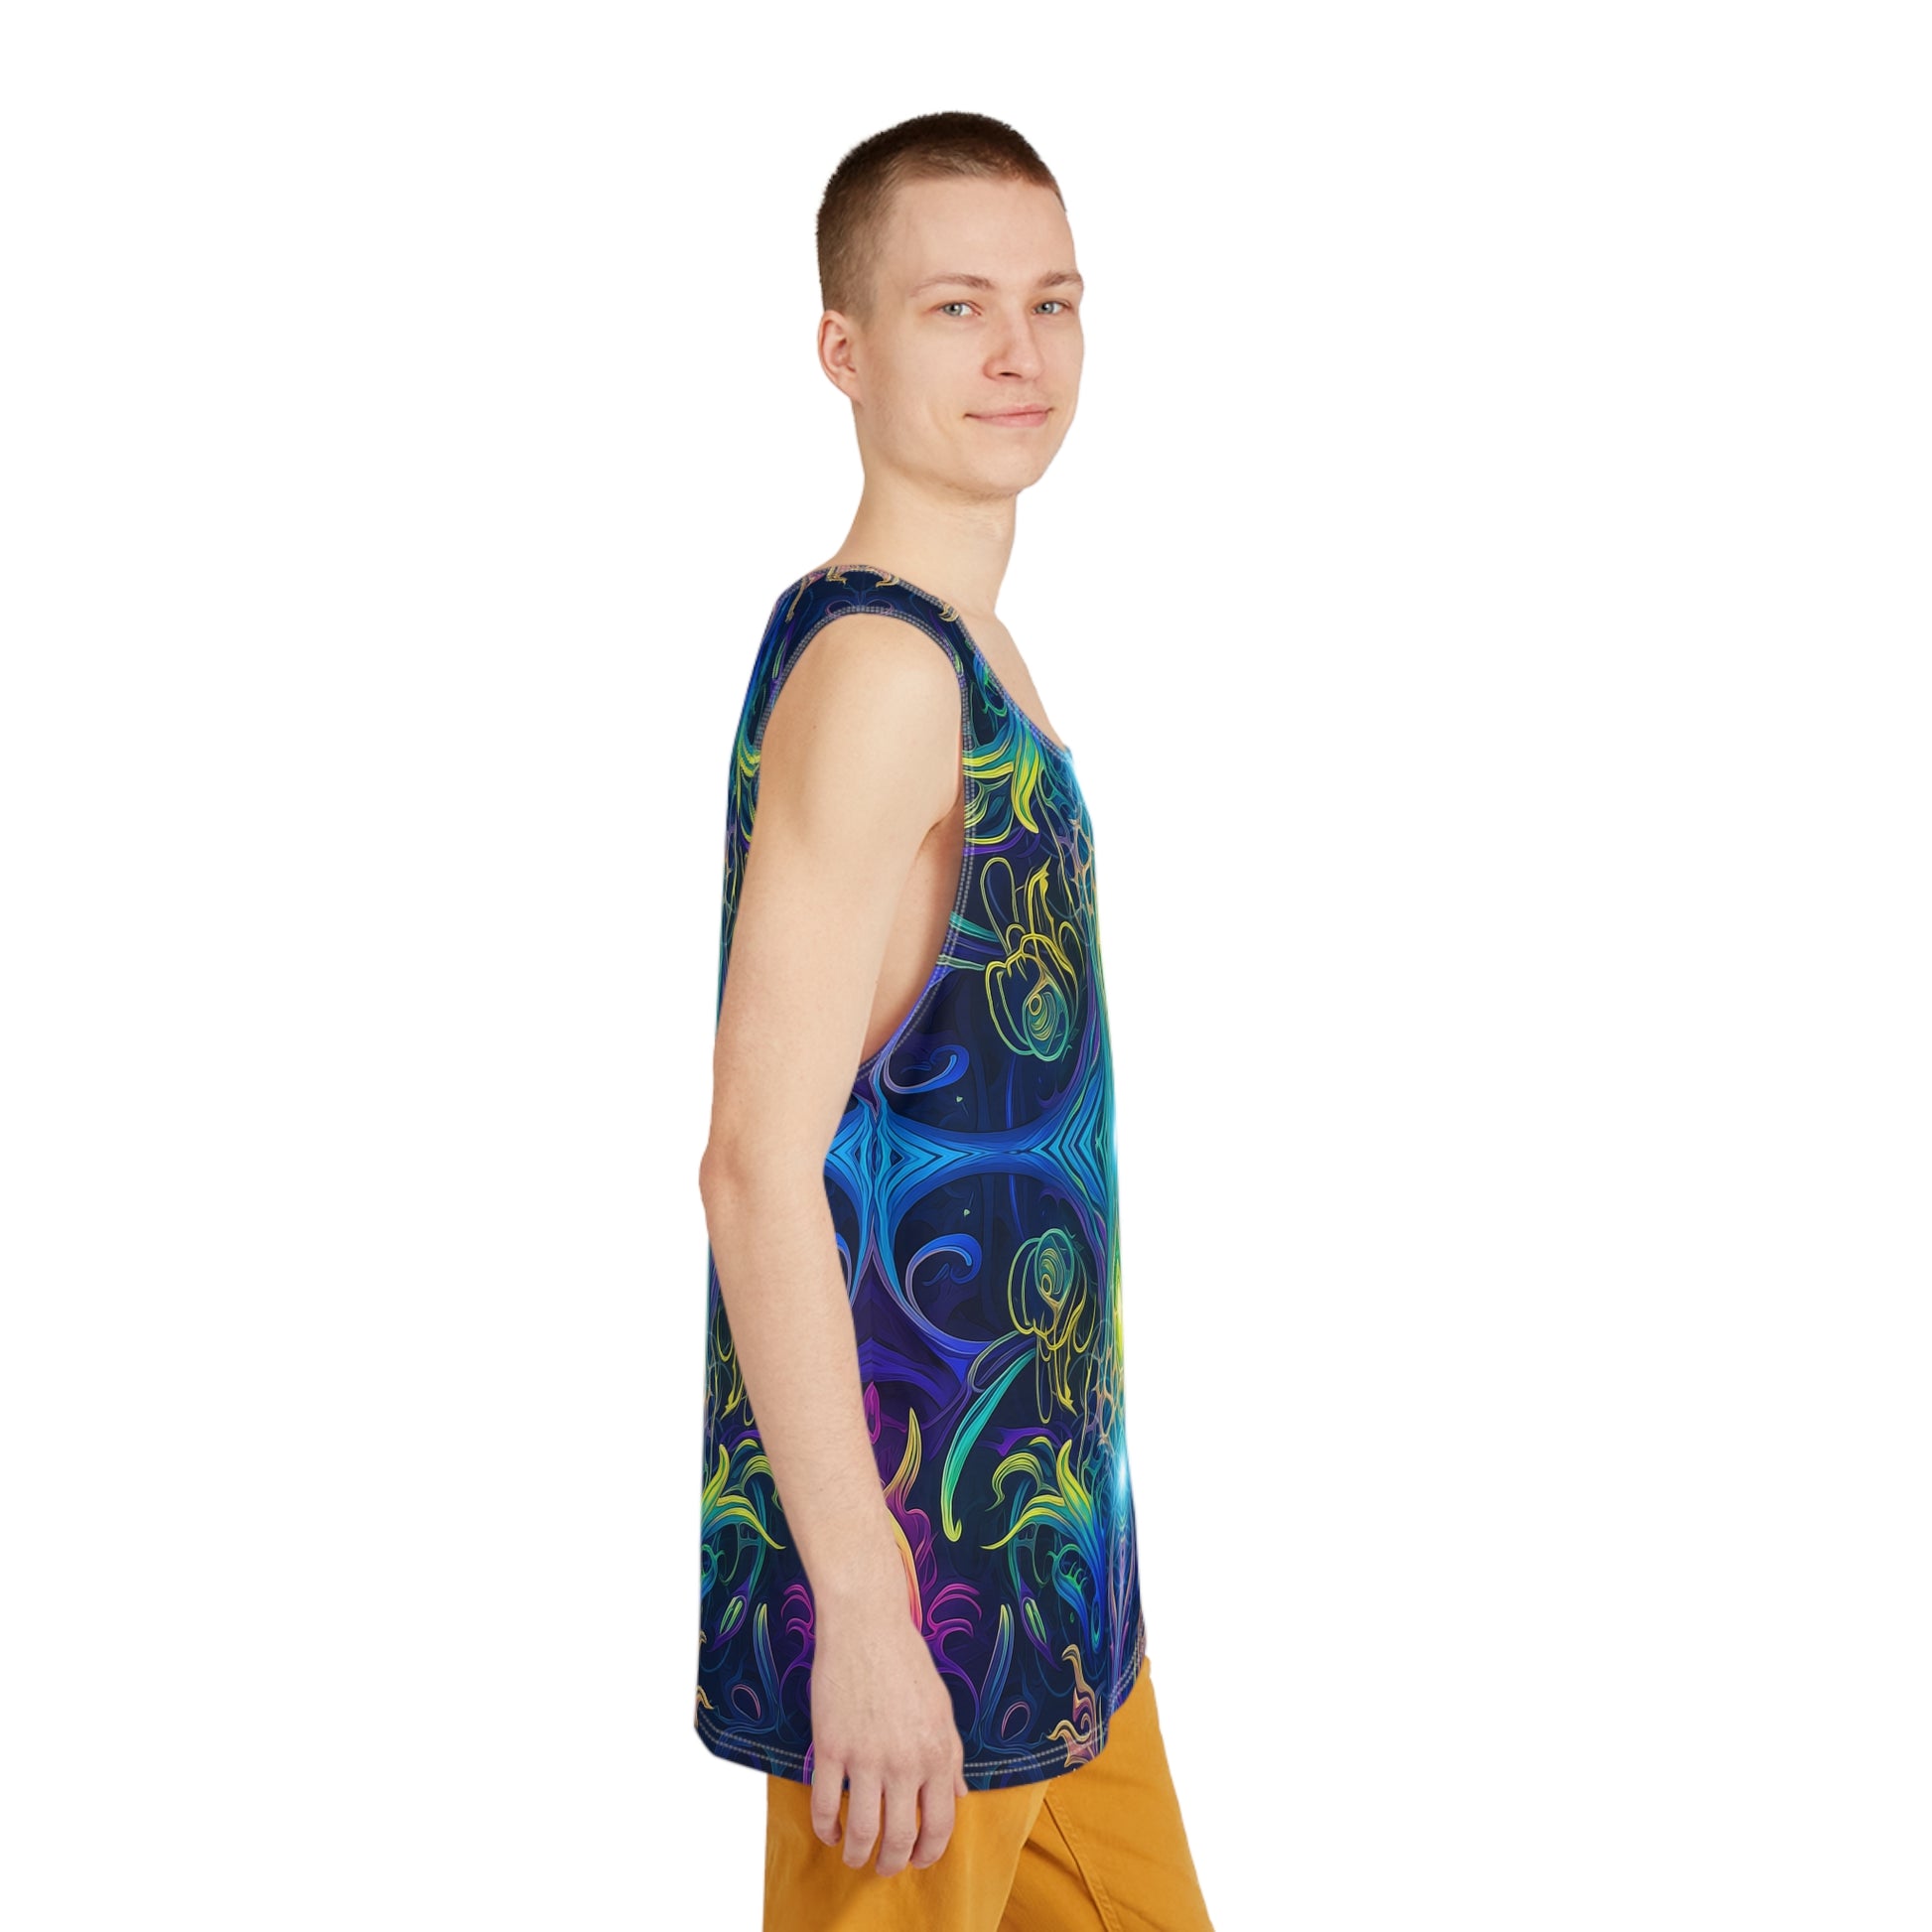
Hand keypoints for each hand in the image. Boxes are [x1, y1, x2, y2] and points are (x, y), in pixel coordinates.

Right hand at [808, 1576, 970, 1875]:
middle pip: (900, 1837)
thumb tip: (960, 1794)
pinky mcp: (831, 1746)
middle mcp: (904, 1761)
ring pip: (862, 1830)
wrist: (866, 1624)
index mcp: (937, 1752)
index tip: (920, 1860)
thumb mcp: (942, 1708)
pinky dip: (825, 1829)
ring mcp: (866, 1756)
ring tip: (854, 1857)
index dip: (930, 1851)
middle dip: (893, 1863)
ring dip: (857, 1855)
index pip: (940, 1822)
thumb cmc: (907, 1661)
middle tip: (885, 1867)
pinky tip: (829, 1832)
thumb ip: (951, 1755)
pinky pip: (824, 1805)